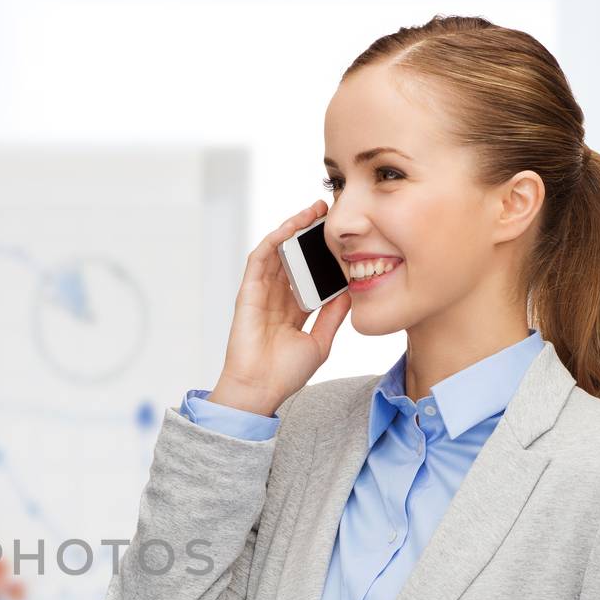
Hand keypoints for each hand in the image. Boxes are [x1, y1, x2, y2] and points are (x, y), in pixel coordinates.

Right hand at [211, 199, 351, 414]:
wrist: (261, 389)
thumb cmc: (285, 373)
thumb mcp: (322, 341)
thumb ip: (333, 315)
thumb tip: (350, 291)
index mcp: (294, 309)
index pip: (310, 273)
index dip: (323, 254)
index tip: (343, 239)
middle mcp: (277, 297)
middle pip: (293, 256)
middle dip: (309, 233)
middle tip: (329, 213)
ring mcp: (261, 293)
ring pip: (277, 251)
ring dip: (292, 229)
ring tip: (313, 211)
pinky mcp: (248, 292)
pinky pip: (259, 259)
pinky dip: (274, 240)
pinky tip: (290, 227)